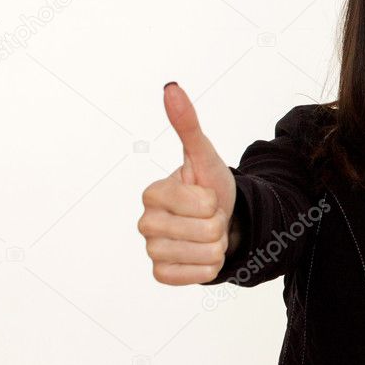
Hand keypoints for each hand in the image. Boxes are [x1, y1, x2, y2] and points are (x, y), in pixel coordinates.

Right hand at [137, 83, 237, 284]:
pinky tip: (201, 254)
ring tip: (207, 233)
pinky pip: (198, 276)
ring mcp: (151, 250)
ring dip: (217, 245)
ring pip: (206, 254)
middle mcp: (145, 222)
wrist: (217, 220)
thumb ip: (187, 124)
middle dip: (219, 224)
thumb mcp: (205, 155)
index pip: (203, 203)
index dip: (215, 200)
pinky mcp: (161, 274)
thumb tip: (171, 87)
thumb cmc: (209, 186)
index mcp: (152, 192)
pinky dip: (210, 266)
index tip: (206, 196)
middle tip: (209, 217)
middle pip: (208, 230)